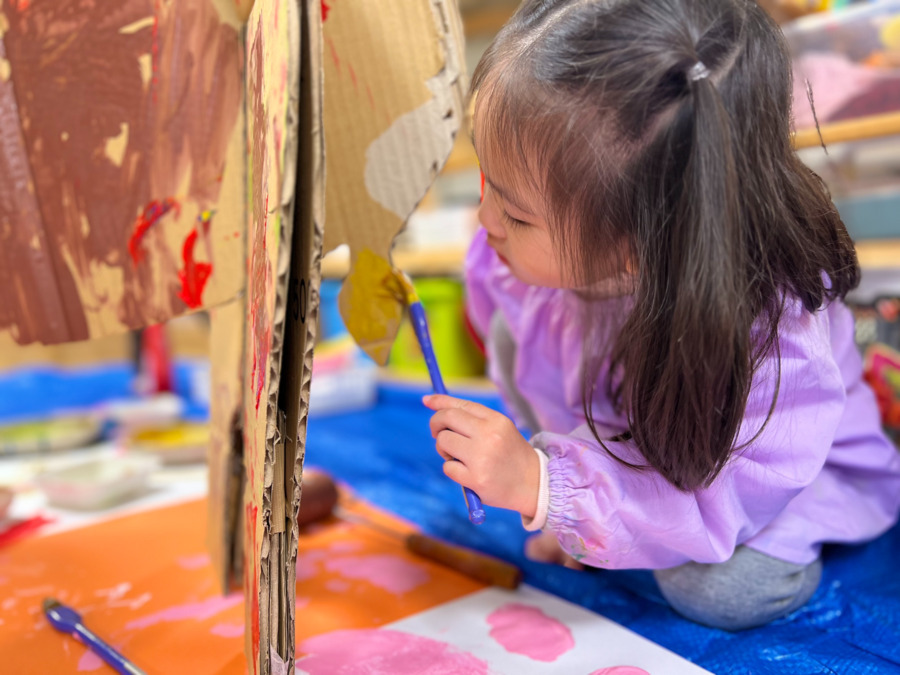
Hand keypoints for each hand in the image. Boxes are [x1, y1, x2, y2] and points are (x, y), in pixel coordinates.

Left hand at [423, 394, 539, 517]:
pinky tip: (467, 473)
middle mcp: (489, 435)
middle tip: (439, 433)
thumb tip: (432, 403)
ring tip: (459, 456)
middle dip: (436, 424)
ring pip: (443, 441)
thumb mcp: (500, 429)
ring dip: (444, 449)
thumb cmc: (510, 454)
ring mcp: (481, 458)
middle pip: (447, 418)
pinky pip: (447, 467)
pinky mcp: (475, 479)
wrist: (533, 484)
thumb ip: (472, 417)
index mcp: (496, 420)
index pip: (460, 405)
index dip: (440, 401)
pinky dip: (452, 469)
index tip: (427, 401)